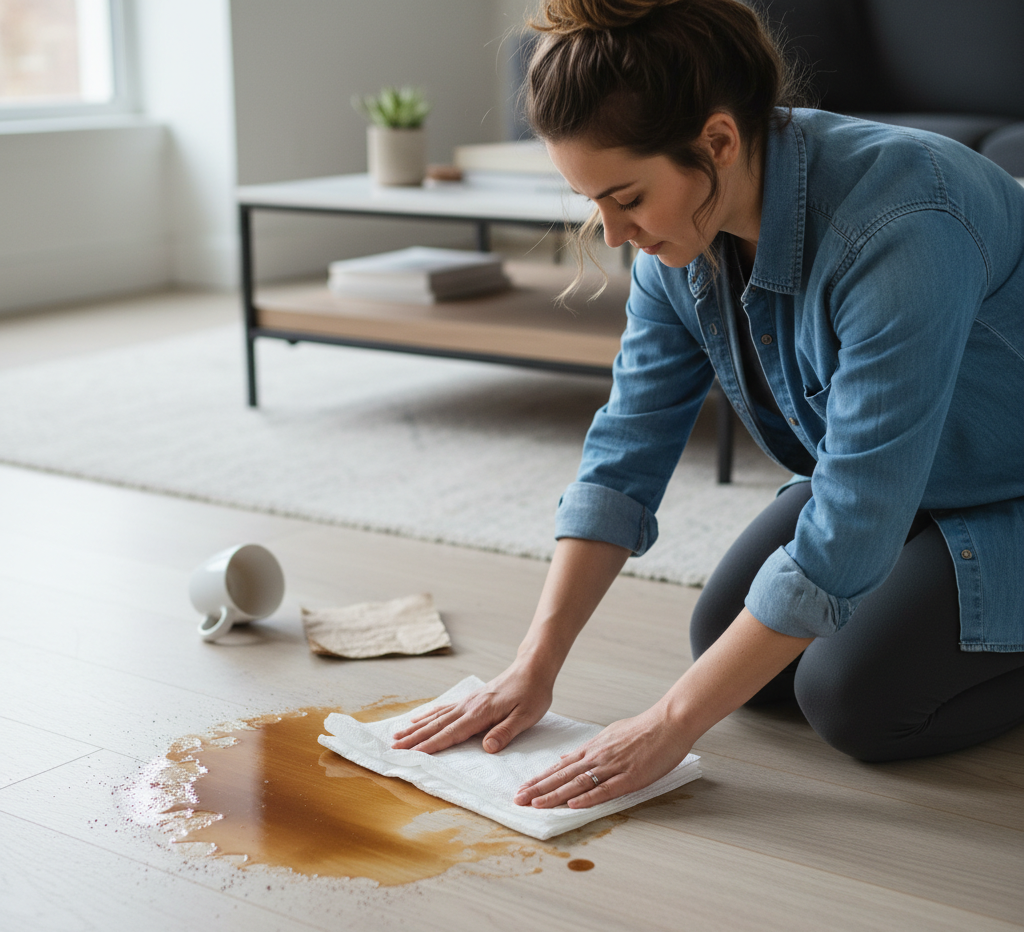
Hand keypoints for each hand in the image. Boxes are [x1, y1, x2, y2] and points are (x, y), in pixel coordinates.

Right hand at [391, 661, 553, 754]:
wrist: (532, 668)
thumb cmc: (532, 694)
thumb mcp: (526, 716)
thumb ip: (506, 732)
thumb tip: (487, 748)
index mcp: (481, 713)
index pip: (452, 733)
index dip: (431, 745)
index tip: (412, 755)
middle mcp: (469, 706)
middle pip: (437, 725)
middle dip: (414, 738)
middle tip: (394, 748)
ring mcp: (467, 701)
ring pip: (436, 716)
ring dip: (416, 727)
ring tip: (397, 735)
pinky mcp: (470, 699)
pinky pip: (444, 708)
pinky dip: (428, 714)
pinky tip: (418, 719)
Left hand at [513, 705, 690, 808]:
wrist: (668, 723)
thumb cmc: (641, 730)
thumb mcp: (607, 735)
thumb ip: (586, 750)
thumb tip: (564, 759)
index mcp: (592, 749)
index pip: (559, 767)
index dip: (540, 779)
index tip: (522, 788)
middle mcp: (597, 757)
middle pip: (562, 776)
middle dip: (538, 789)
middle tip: (518, 800)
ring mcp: (612, 767)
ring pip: (578, 783)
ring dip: (555, 795)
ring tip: (536, 804)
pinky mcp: (629, 777)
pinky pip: (605, 789)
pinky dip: (587, 797)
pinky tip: (573, 804)